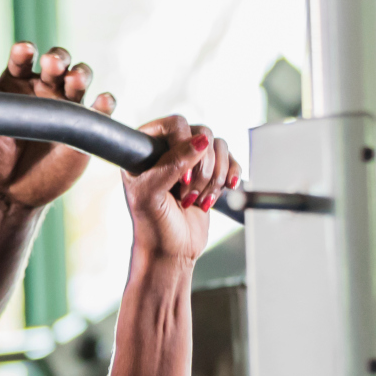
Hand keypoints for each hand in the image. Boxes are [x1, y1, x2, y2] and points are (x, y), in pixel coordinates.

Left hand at [0, 40, 112, 211]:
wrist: (6, 193)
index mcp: (16, 80)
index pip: (24, 58)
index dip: (25, 51)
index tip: (24, 51)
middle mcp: (44, 88)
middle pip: (58, 63)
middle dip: (58, 58)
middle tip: (52, 63)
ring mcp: (66, 107)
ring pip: (80, 81)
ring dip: (81, 75)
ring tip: (75, 80)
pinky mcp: (84, 129)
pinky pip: (99, 112)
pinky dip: (105, 104)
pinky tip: (102, 102)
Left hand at [123, 115, 239, 261]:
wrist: (171, 251)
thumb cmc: (153, 225)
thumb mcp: (152, 194)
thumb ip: (172, 164)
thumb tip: (201, 139)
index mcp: (145, 149)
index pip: (173, 124)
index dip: (184, 145)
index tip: (182, 178)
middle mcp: (168, 149)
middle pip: (201, 133)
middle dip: (202, 168)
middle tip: (188, 195)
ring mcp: (191, 160)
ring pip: (218, 146)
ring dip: (214, 176)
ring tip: (200, 200)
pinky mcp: (210, 172)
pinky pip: (230, 159)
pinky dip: (230, 175)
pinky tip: (226, 189)